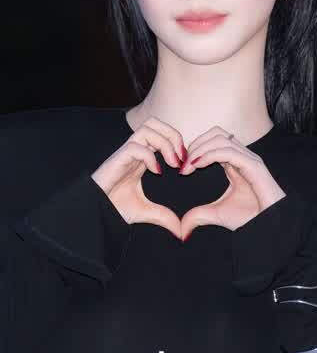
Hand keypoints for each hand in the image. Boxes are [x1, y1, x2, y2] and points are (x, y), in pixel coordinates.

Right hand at [90, 117, 184, 239]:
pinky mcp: (117, 159)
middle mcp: (135, 150)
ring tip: (173, 163)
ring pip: (147, 128)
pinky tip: (157, 172)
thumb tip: (180, 230)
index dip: (176, 141)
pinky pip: (135, 146)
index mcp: (142, 156)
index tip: (185, 163)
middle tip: (181, 157)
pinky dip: (150, 156)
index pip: (160, 132)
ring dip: (165, 142)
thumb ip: (163, 216)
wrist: (94, 213)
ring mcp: (125, 153)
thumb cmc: (114, 208)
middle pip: (154, 122)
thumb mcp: (145, 212)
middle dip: (173, 134)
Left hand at [179, 126, 286, 239]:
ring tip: (189, 165)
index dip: (195, 148)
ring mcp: (249, 159)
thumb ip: (199, 215)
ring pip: (221, 138)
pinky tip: (198, 165)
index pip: (213, 140)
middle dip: (196, 144)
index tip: (182, 168)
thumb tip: (182, 228)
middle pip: (216, 133)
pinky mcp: (254, 165)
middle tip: (184, 164)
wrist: (270, 226)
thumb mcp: (217, 214)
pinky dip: (210, 154)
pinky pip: (228, 151)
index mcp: (235, 162)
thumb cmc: (250, 218)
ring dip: (200, 148)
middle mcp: (242, 156)